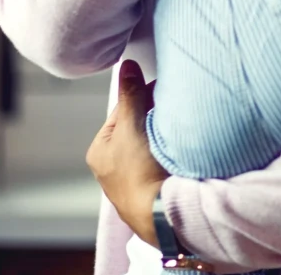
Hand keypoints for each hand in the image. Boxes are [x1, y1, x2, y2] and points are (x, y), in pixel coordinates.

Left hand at [86, 60, 169, 247]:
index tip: (160, 89)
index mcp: (99, 151)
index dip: (142, 97)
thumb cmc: (138, 174)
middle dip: (154, 116)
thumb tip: (126, 66)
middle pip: (137, 126)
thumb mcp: (131, 126)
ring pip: (152, 143)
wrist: (161, 214)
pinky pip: (163, 159)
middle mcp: (113, 166)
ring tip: (177, 128)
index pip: (122, 111)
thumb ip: (130, 95)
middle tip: (171, 108)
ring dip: (165, 134)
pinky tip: (181, 148)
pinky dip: (171, 151)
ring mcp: (134, 179)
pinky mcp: (154, 188)